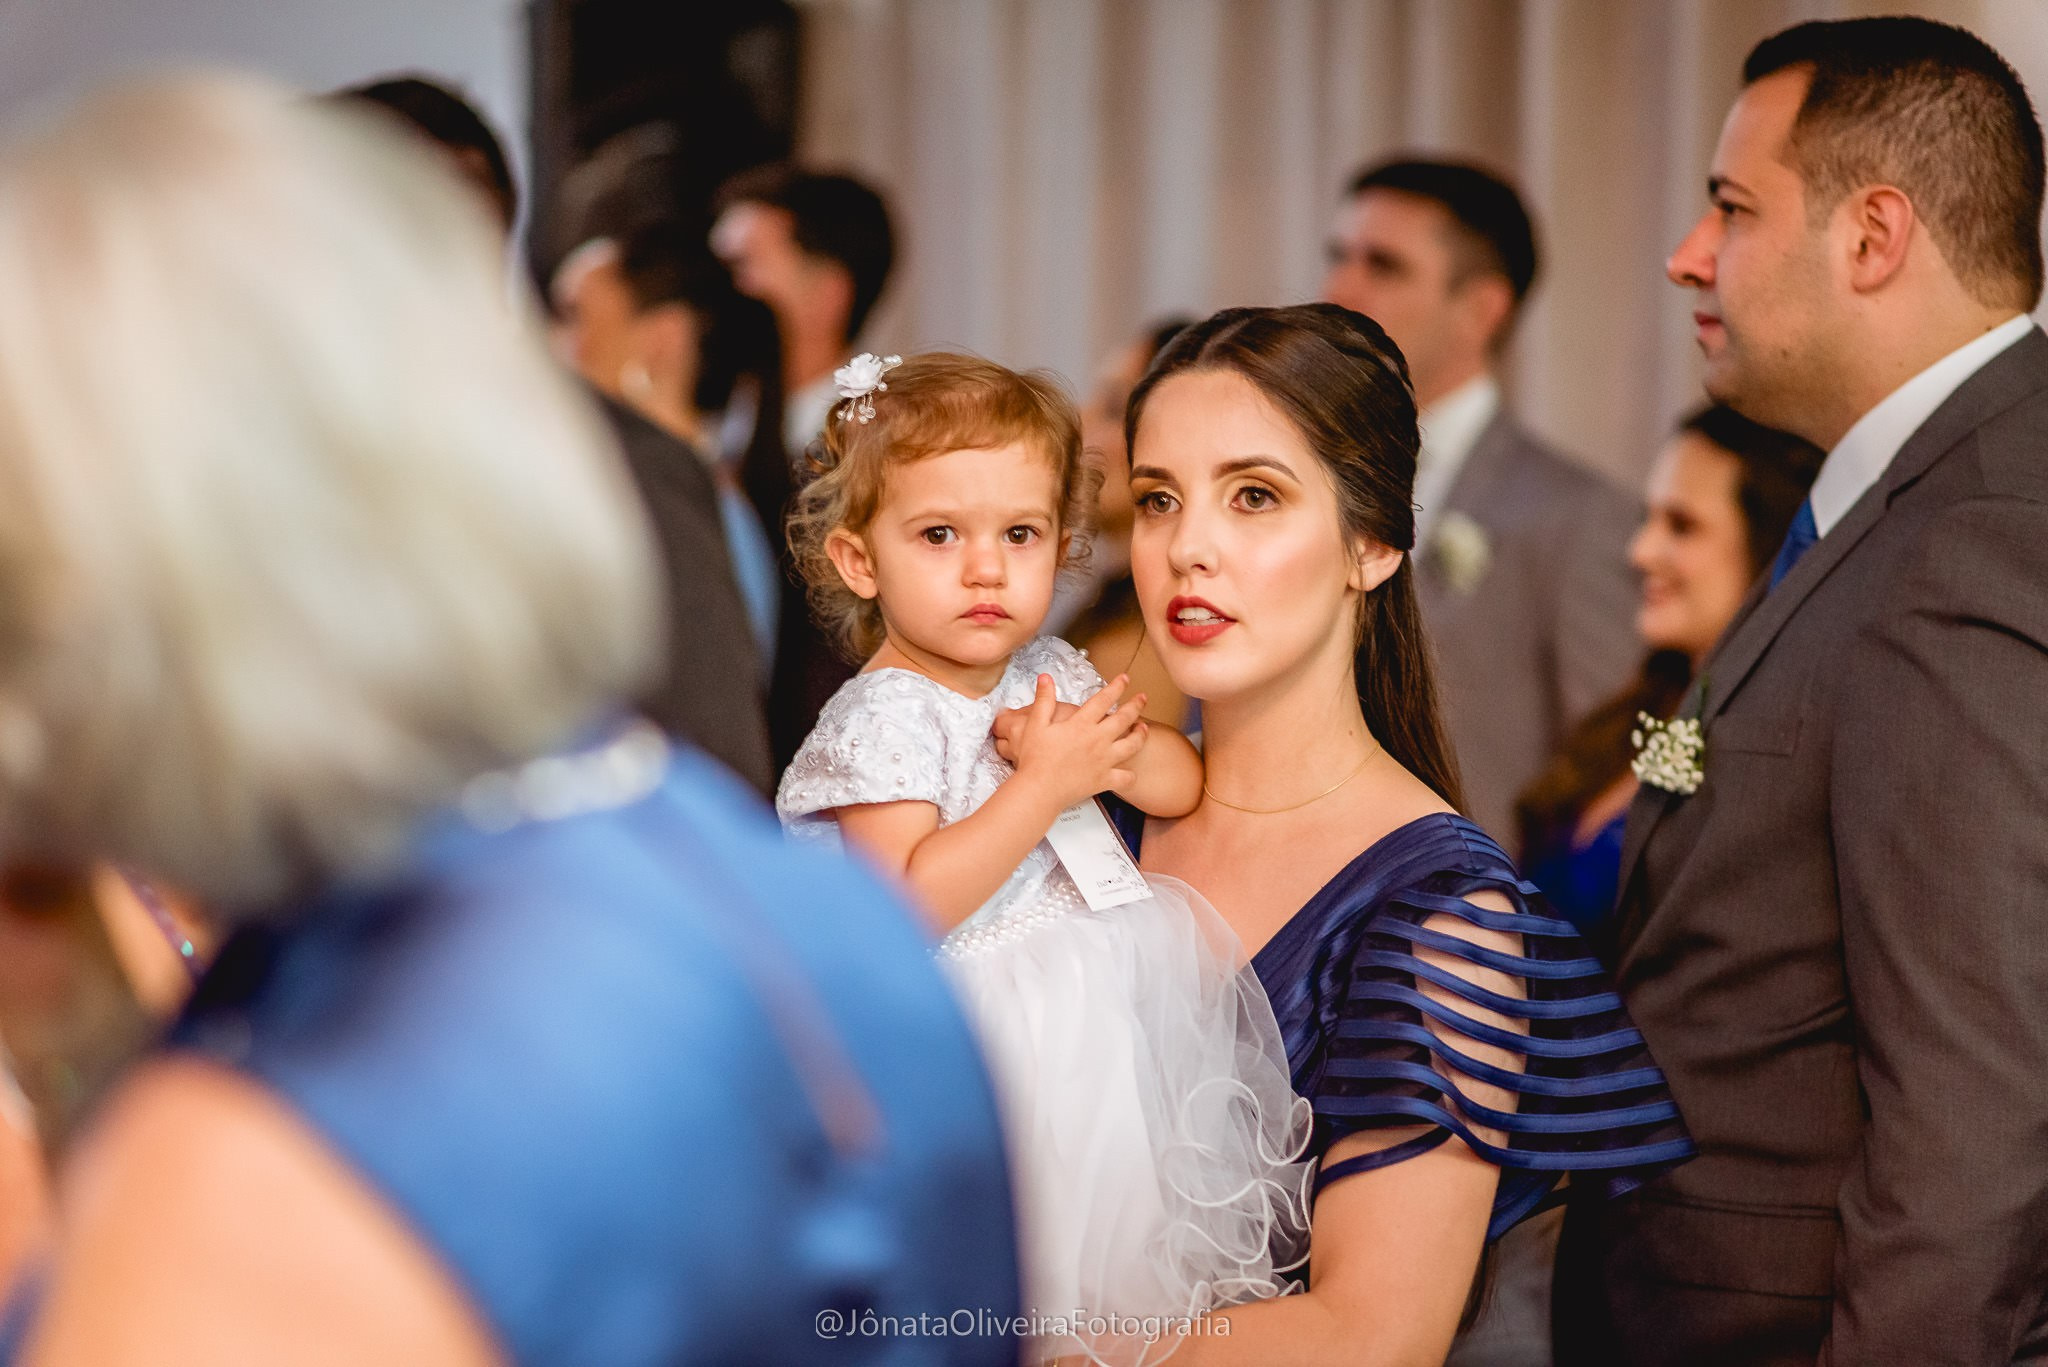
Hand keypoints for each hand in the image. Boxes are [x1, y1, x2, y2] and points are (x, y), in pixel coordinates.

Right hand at [1002, 674, 1148, 808]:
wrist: (1039, 789)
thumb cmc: (1035, 759)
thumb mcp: (1035, 724)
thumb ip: (1043, 700)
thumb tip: (1046, 679)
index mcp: (1081, 724)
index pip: (1104, 699)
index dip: (1117, 686)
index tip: (1124, 679)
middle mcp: (1097, 740)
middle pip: (1124, 718)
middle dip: (1136, 705)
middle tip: (1142, 698)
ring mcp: (1104, 760)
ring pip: (1132, 745)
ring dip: (1141, 734)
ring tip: (1143, 728)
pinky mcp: (1104, 780)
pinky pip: (1125, 778)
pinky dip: (1130, 775)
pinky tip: (1130, 771)